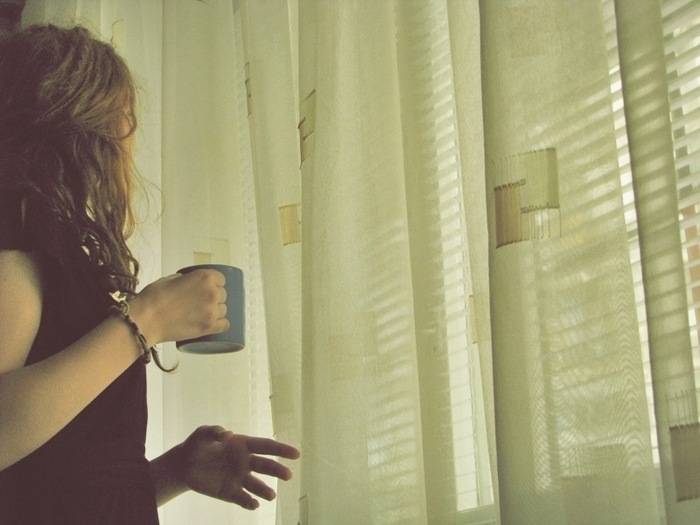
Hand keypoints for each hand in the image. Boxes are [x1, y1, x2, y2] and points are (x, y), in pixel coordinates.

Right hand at [128, 270, 228, 345]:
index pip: (221, 279)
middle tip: (202, 303)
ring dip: (217, 312)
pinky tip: (214, 325)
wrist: (145, 320)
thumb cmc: (153, 298)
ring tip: (204, 315)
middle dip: (214, 298)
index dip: (215, 283)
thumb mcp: (169, 279)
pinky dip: (220, 325)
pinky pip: (224, 325)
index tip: (209, 288)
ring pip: (223, 310)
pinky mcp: (208, 327)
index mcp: (204, 277)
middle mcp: (212, 292)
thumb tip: (187, 281)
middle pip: (223, 295)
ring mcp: (212, 311)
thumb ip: (183, 279)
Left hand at [179, 425, 299, 509]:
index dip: (281, 450)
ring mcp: (239, 478)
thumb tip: (228, 434)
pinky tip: (254, 504)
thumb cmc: (196, 445)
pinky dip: (249, 502)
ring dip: (265, 490)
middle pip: (266, 466)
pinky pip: (243, 498)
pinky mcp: (230, 493)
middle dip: (278, 470)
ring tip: (271, 495)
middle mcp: (245, 462)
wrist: (183, 465)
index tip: (296, 454)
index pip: (266, 446)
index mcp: (243, 445)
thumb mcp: (202, 433)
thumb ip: (215, 432)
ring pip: (257, 485)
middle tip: (288, 476)